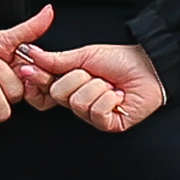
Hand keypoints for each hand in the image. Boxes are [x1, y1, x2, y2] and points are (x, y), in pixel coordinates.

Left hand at [0, 8, 52, 135]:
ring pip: (3, 112)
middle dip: (3, 76)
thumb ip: (30, 28)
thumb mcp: (3, 37)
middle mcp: (7, 93)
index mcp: (20, 77)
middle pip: (18, 95)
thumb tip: (49, 11)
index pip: (38, 86)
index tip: (25, 66)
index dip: (34, 79)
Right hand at [16, 39, 167, 131]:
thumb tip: (32, 54)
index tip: (30, 70)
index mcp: (71, 86)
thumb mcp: (84, 55)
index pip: (43, 90)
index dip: (38, 80)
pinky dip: (109, 98)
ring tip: (110, 85)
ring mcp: (93, 116)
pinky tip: (118, 96)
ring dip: (97, 87)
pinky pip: (96, 112)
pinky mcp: (108, 125)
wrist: (149, 66)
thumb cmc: (121, 60)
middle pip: (58, 94)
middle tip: (95, 74)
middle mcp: (79, 102)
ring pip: (78, 102)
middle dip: (78, 77)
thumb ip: (56, 60)